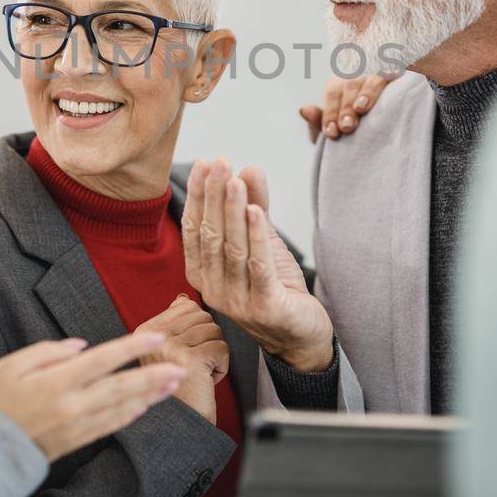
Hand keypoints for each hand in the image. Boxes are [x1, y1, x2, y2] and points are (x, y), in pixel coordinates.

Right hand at [0, 332, 185, 459]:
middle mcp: (71, 406)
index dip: (132, 348)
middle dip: (154, 377)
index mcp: (55, 382)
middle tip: (181, 368)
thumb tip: (81, 346)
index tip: (157, 338)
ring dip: (150, 396)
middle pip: (121, 387)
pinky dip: (131, 415)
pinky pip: (110, 426)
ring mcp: (76, 427)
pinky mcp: (76, 442)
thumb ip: (47, 352)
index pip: (102, 360)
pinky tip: (145, 406)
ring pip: (122, 409)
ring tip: (173, 385)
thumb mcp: (10, 366)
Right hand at [135, 294, 229, 423]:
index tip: (186, 353)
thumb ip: (174, 323)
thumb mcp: (169, 353)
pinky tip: (206, 381)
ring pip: (215, 331)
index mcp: (145, 331)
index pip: (186, 306)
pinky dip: (222, 366)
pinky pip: (222, 347)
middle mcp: (154, 337)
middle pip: (203, 316)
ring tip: (198, 374)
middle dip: (208, 341)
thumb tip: (182, 298)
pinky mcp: (190, 360)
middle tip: (194, 367)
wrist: (179, 427)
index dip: (197, 329)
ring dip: (215, 355)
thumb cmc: (178, 389)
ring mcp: (171, 348)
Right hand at [181, 158, 334, 371]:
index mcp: (203, 274)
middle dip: (214, 196)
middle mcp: (213, 289)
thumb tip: (247, 168)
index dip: (199, 195)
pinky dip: (255, 237)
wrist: (301, 334)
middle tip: (220, 162)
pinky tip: (255, 211)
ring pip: (232, 248)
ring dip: (233, 212)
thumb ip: (254, 206)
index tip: (207, 163)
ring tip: (236, 180)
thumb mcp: (262, 242)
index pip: (195, 229)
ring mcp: (237, 302)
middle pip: (211, 235)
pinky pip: (258, 267)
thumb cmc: (276, 287)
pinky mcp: (265, 308)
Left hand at [300, 71, 397, 142]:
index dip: (330, 113)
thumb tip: (303, 109)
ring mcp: (379, 74)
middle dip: (347, 108)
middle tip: (347, 127)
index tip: (331, 132)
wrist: (388, 138)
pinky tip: (392, 87)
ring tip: (361, 108)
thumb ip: (318, 122)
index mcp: (340, 86)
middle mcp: (359, 76)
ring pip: (372, 78)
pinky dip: (391, 77)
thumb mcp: (335, 130)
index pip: (333, 95)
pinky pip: (393, 73)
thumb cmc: (355, 133)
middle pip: (351, 86)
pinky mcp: (398, 75)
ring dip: (367, 92)